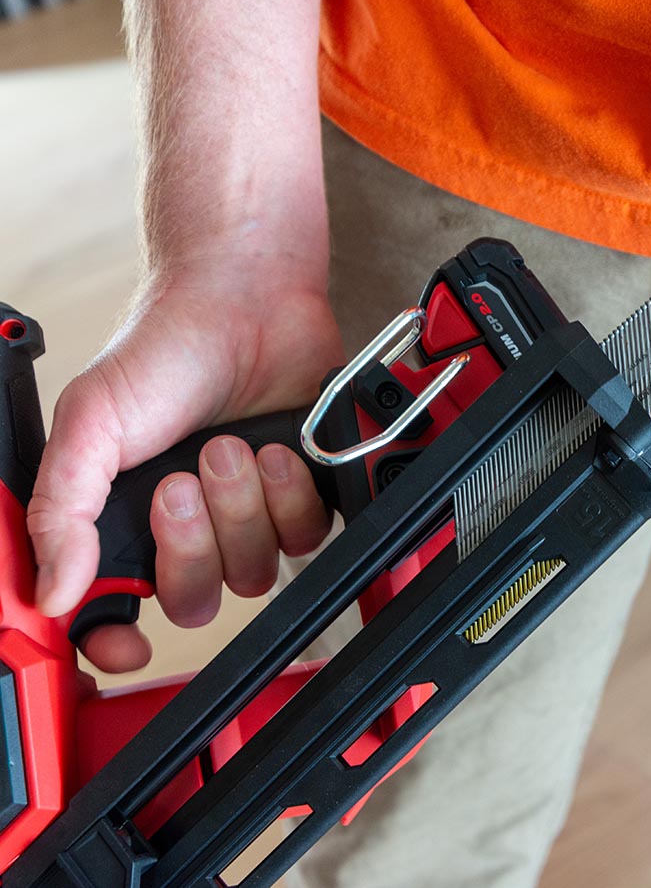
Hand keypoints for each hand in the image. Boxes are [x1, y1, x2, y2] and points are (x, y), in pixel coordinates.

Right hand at [28, 264, 341, 672]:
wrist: (245, 300)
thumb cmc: (164, 351)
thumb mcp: (92, 423)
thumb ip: (63, 509)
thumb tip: (51, 590)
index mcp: (128, 518)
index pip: (119, 609)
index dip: (118, 641)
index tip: (127, 644)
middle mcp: (192, 525)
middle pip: (196, 598)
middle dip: (194, 541)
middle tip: (187, 478)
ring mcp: (250, 512)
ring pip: (255, 571)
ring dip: (244, 508)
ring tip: (234, 447)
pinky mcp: (303, 494)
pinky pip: (305, 537)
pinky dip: (290, 494)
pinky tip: (277, 449)